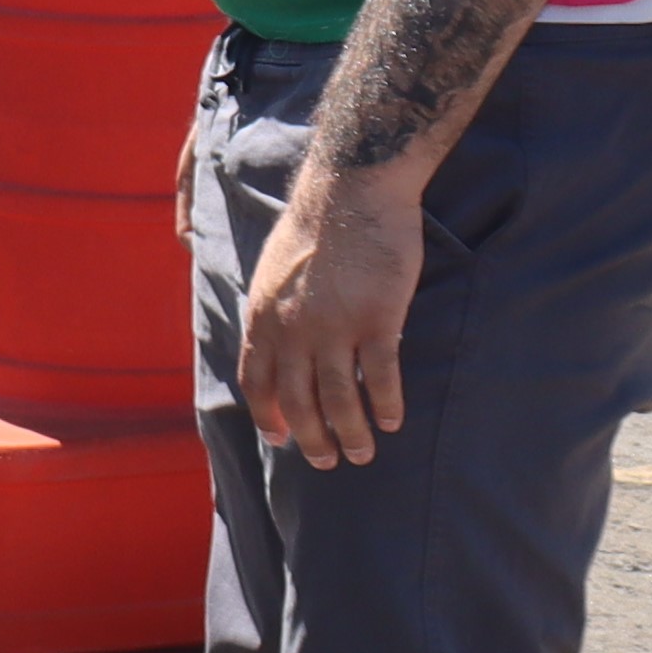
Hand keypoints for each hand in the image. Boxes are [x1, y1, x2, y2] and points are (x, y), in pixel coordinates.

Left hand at [233, 159, 422, 470]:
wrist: (350, 190)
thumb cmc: (314, 227)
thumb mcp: (273, 272)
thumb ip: (273, 311)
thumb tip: (274, 342)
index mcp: (264, 318)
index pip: (257, 382)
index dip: (268, 416)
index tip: (280, 438)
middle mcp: (293, 330)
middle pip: (298, 401)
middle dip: (311, 439)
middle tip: (327, 461)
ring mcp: (335, 327)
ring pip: (339, 399)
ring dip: (351, 433)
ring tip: (364, 454)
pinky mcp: (377, 319)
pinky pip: (381, 376)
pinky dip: (387, 405)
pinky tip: (394, 421)